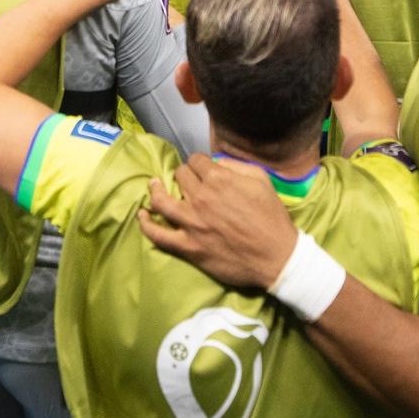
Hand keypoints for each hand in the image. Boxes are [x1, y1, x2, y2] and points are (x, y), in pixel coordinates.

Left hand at [136, 154, 297, 290]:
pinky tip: (142, 215)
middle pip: (180, 176)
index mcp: (219, 179)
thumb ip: (235, 166)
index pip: (195, 161)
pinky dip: (146, 224)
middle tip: (189, 182)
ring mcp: (191, 223)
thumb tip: (216, 163)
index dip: (199, 164)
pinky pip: (158, 235)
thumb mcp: (261, 180)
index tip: (202, 170)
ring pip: (161, 200)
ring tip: (153, 186)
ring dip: (155, 190)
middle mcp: (201, 197)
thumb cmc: (271, 218)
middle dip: (184, 175)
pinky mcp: (188, 246)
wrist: (277, 256)